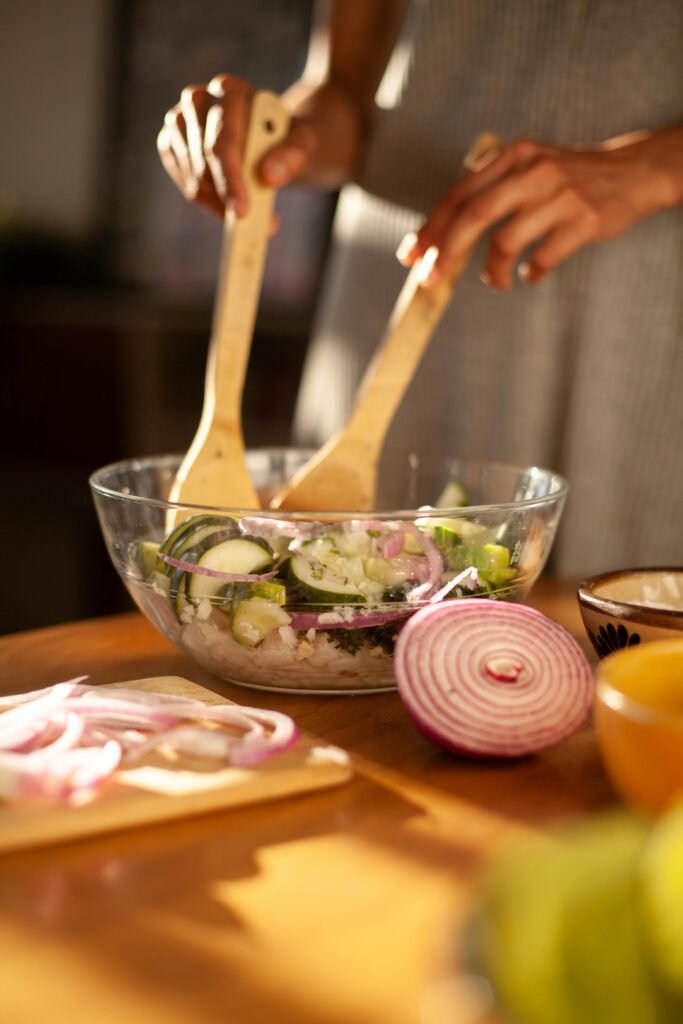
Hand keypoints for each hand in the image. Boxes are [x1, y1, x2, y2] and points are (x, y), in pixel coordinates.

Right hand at [157, 74, 316, 219]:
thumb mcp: (303, 142)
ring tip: (251, 218)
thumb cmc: (287, 137)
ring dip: (221, 206)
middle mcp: (198, 100)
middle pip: (203, 159)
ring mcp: (180, 122)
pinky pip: (186, 183)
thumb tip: (268, 176)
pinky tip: (230, 208)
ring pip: (193, 177)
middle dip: (228, 198)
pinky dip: (209, 203)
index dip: (231, 178)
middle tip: (258, 225)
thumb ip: (292, 154)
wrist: (272, 137)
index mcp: (230, 91)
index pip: (223, 139)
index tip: (242, 211)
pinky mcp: (172, 144)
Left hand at [398, 127, 682, 289]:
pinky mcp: (583, 222)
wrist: (634, 171)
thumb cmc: (570, 178)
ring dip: (492, 271)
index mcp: (513, 157)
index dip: (432, 227)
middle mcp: (533, 172)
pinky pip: (543, 259)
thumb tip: (442, 234)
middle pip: (474, 215)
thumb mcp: (529, 166)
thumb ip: (491, 191)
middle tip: (432, 280)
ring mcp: (559, 196)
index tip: (412, 254)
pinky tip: (531, 274)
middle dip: (446, 252)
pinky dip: (530, 273)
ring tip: (498, 281)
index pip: (460, 194)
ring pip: (506, 242)